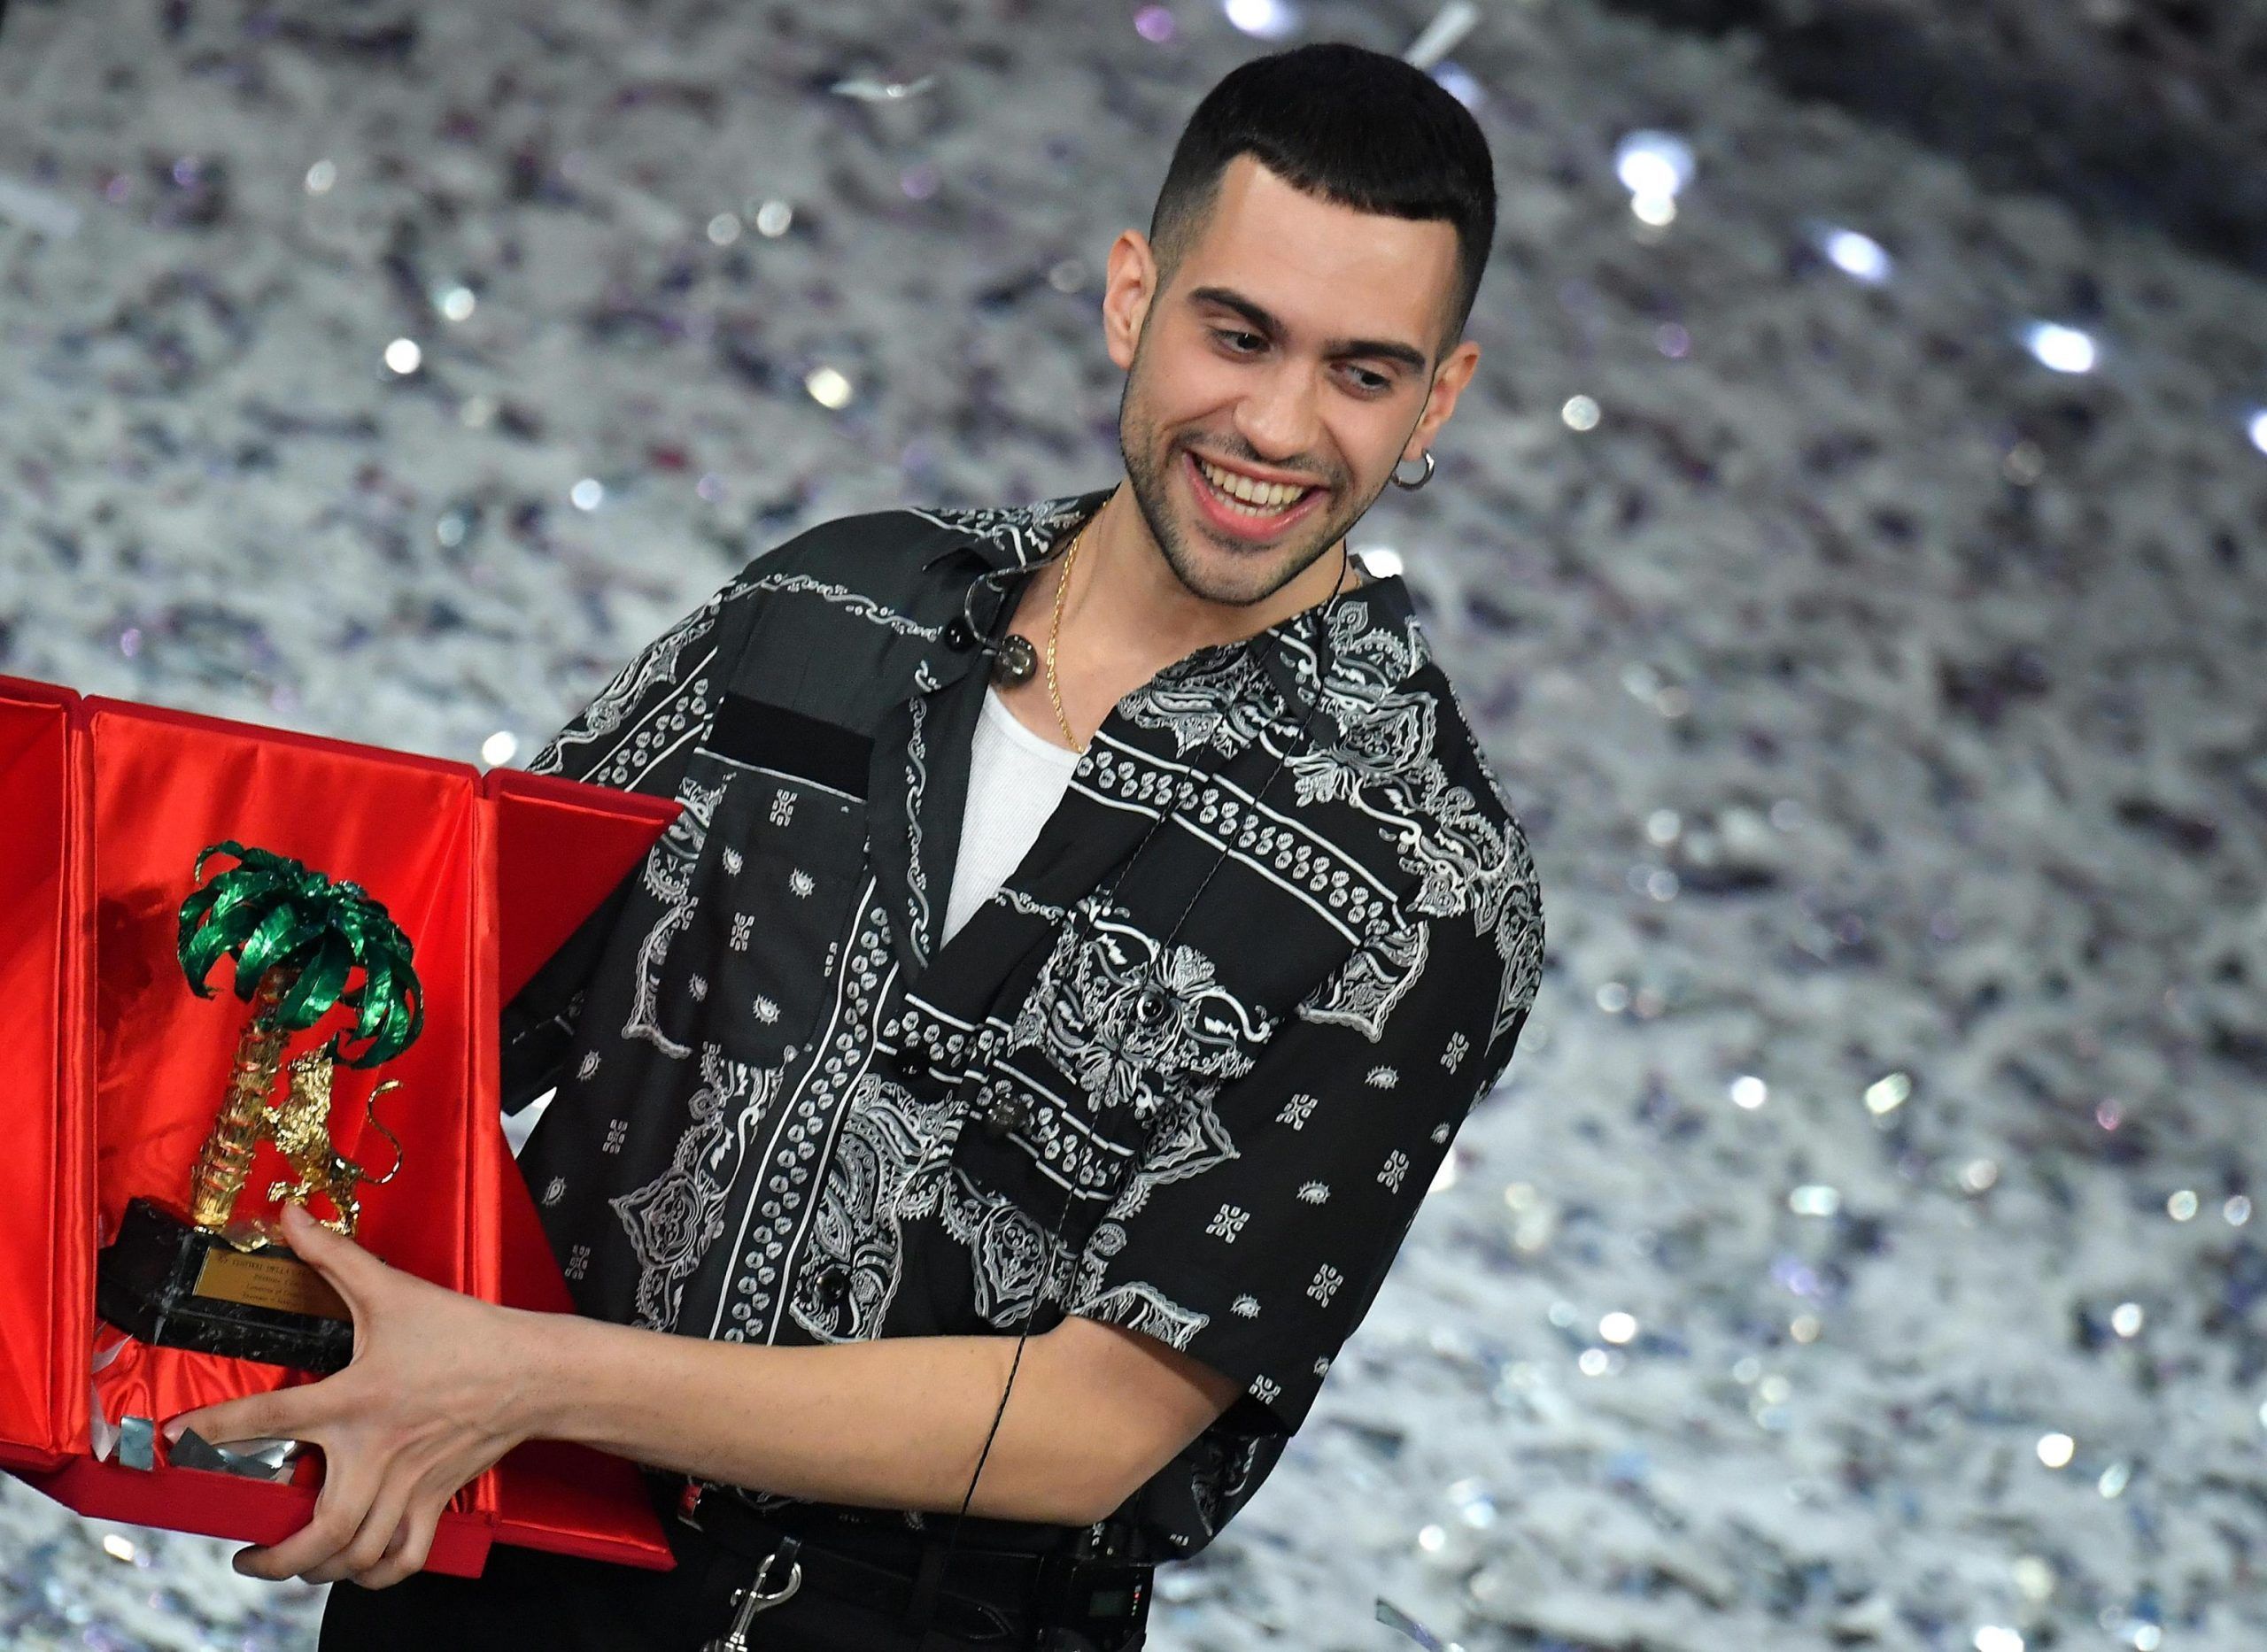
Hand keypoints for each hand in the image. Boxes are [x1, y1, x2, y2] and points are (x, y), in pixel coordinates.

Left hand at [162, 1201, 539, 1588]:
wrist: (534, 1369)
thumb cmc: (465, 1332)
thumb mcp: (393, 1290)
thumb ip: (334, 1256)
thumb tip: (290, 1216)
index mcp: (357, 1399)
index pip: (268, 1421)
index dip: (213, 1429)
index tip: (179, 1436)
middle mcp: (377, 1451)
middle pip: (320, 1529)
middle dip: (274, 1556)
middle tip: (245, 1553)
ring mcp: (409, 1483)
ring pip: (357, 1553)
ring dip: (319, 1571)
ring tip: (294, 1565)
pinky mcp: (436, 1499)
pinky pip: (404, 1558)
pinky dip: (377, 1574)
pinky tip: (357, 1568)